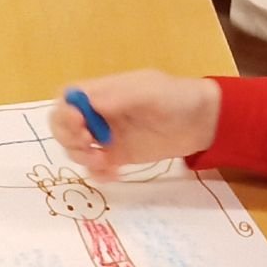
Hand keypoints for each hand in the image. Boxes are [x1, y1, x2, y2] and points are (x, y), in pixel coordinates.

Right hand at [45, 70, 219, 178]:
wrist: (202, 122)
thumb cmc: (176, 98)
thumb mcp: (148, 92)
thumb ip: (118, 97)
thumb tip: (86, 104)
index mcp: (102, 92)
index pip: (67, 99)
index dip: (64, 112)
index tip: (80, 125)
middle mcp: (98, 114)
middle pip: (63, 125)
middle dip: (68, 138)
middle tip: (89, 146)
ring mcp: (107, 136)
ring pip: (75, 148)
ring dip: (81, 157)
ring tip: (104, 163)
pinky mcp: (118, 156)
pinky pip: (96, 167)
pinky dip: (97, 174)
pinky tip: (114, 175)